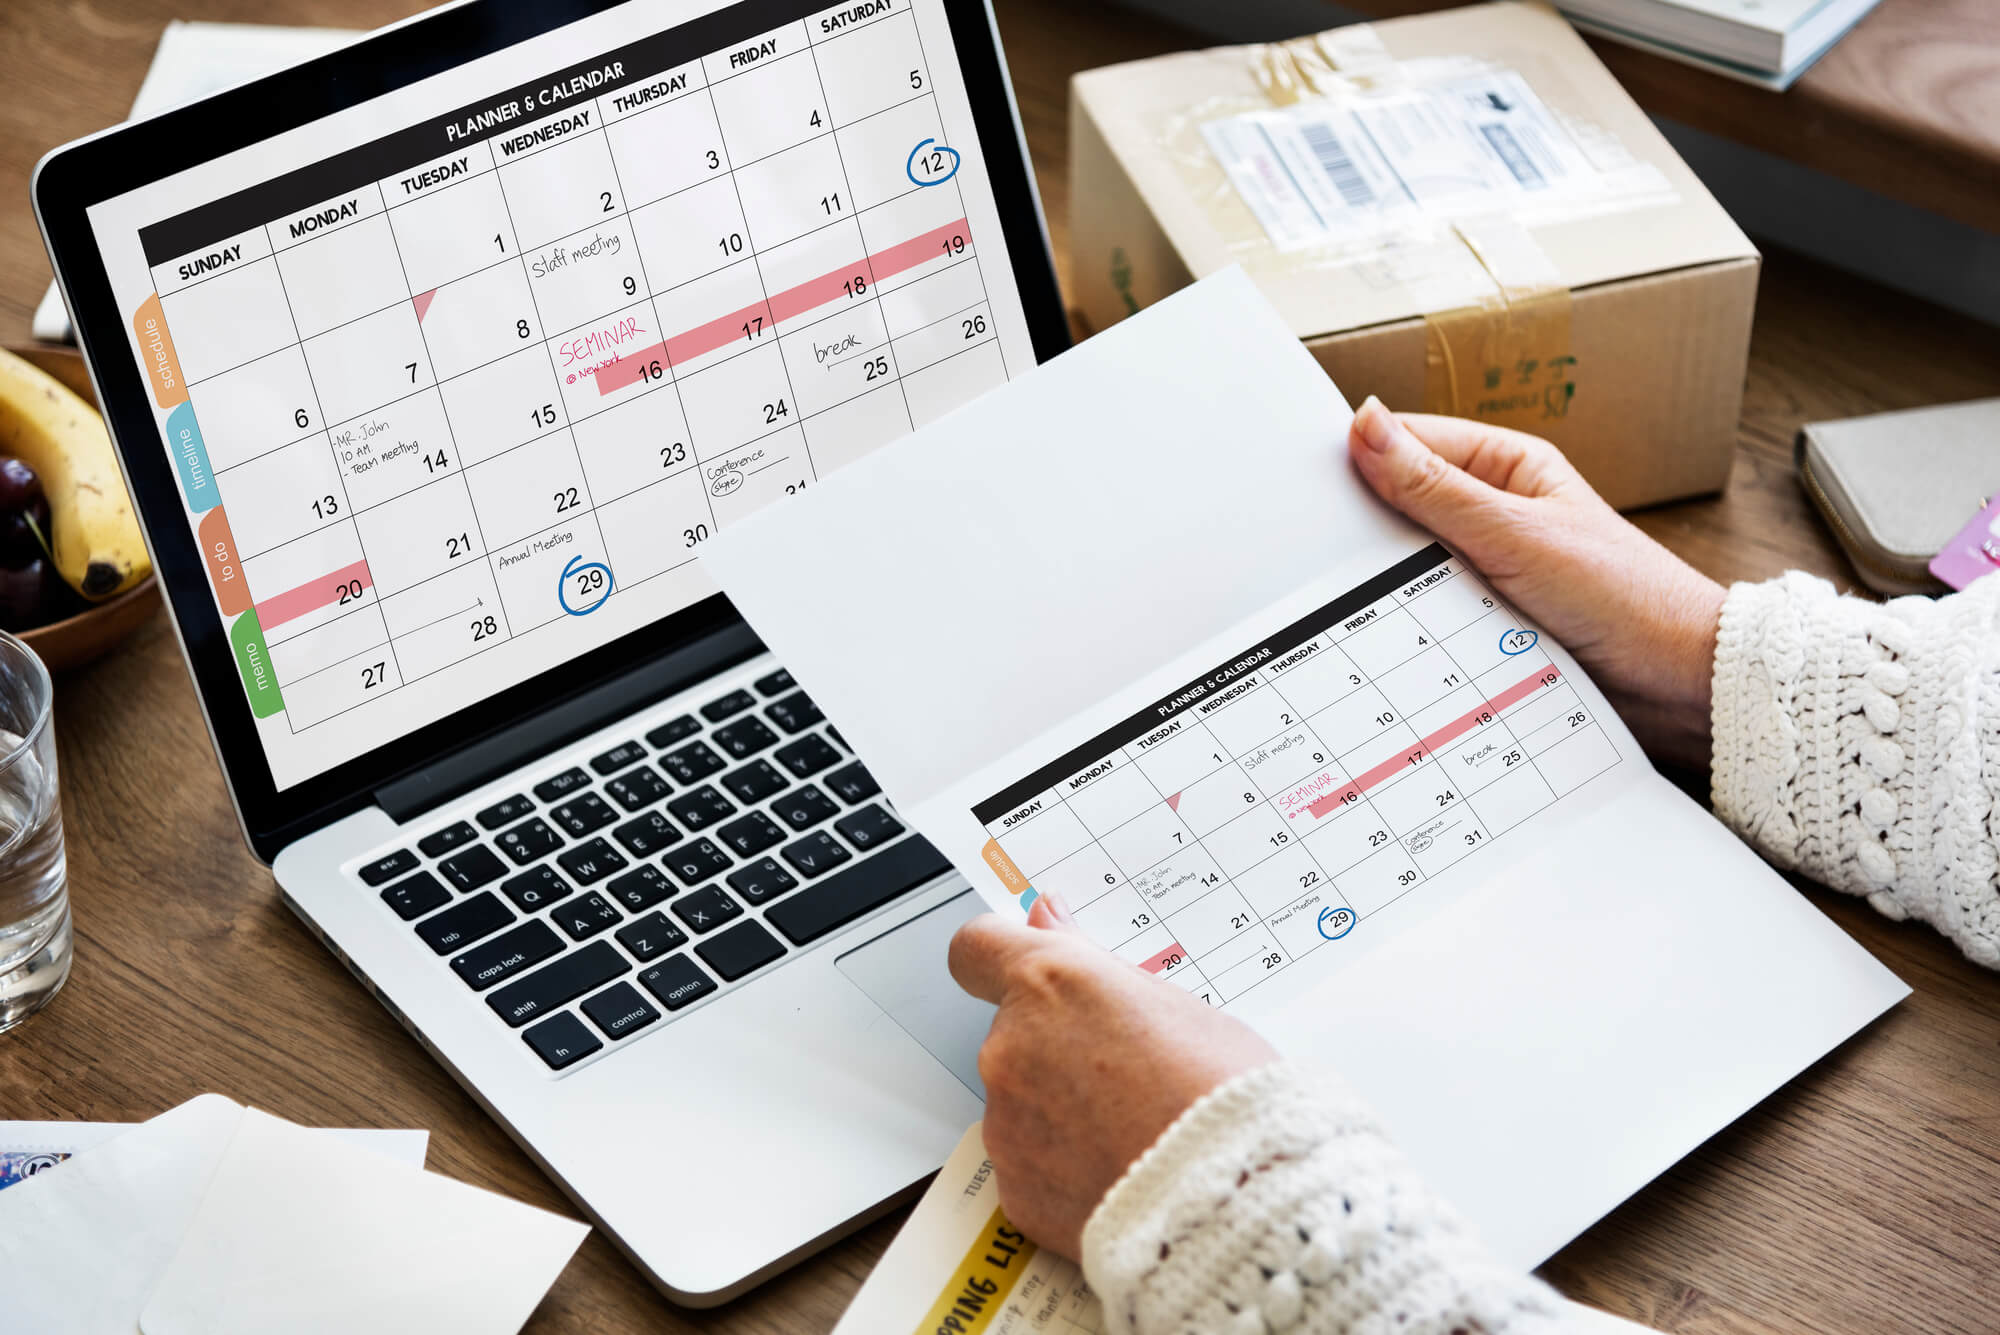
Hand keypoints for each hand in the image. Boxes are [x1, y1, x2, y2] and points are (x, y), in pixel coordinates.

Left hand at [949, 897, 1276, 1259]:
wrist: (1231, 1200)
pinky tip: (1115, 1170)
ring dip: (1061, 1108)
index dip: (999, 957)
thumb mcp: (1172, 1003)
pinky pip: (1030, 1163)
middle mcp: (1011, 1048)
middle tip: (1129, 1071)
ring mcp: (1006, 1122)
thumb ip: (1090, 962)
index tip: (1026, 971)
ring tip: (1131, 1128)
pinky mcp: (1013, 1187)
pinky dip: (1062, 1165)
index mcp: (1049, 986)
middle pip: (1013, 1032)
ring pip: (1022, 1100)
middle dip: (1057, 1047)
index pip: (976, 948)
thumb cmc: (1220, 1096)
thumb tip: (1045, 918)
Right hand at [1348, 399, 1725, 767]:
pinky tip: (1384, 636)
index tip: (1305, 484)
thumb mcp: (1516, 533)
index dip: (1358, 459)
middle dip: (1367, 530)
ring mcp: (1488, 566)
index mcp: (1505, 465)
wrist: (1677, 682)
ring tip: (1347, 598)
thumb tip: (1368, 424)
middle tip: (1317, 552)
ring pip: (1410, 565)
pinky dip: (1409, 623)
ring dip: (1389, 584)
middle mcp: (1493, 510)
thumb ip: (1435, 487)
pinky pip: (1428, 613)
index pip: (1409, 443)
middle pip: (1402, 506)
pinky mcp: (1487, 619)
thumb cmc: (1623, 594)